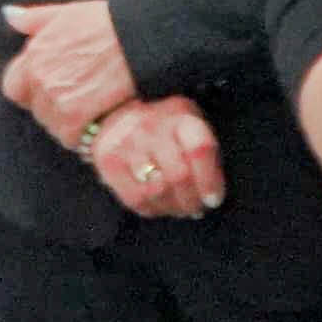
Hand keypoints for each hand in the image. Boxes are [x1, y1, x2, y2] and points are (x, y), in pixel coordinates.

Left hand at [0, 0, 136, 146]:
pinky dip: (85, 136)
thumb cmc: (107, 23)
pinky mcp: (76, 119)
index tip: (50, 88)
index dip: (31, 90)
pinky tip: (100, 122)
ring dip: (69, 124)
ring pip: (54, 126)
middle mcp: (38, 81)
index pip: (13, 88)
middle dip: (53, 108)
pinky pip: (73, 139)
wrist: (139, 40)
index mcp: (32, 57)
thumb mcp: (66, 13)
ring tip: (92, 110)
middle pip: (36, 110)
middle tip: (79, 99)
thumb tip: (9, 15)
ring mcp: (55, 102)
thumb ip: (34, 19)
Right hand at [90, 96, 222, 217]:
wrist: (118, 113)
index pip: (199, 149)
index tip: (213, 199)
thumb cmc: (166, 128)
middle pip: (178, 174)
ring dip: (173, 207)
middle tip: (196, 208)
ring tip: (179, 208)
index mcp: (179, 115)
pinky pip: (134, 198)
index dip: (209, 180)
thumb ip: (205, 158)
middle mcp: (151, 126)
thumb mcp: (192, 128)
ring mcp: (126, 141)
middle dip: (191, 200)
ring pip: (157, 191)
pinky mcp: (108, 159)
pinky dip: (152, 208)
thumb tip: (210, 198)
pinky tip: (159, 206)